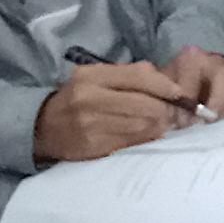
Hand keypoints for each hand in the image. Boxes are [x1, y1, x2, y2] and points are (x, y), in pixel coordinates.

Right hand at [32, 61, 197, 162]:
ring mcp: (92, 125)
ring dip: (162, 126)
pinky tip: (151, 135)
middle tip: (183, 115)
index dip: (168, 87)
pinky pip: (133, 143)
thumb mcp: (95, 77)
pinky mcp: (94, 147)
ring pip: (143, 126)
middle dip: (170, 111)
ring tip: (170, 125)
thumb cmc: (76, 98)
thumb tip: (169, 85)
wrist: (40, 127)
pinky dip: (147, 138)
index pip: (141, 76)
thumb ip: (130, 76)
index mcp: (92, 75)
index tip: (183, 95)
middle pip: (146, 104)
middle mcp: (91, 98)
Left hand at [167, 47, 223, 117]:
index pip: (191, 72)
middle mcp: (213, 60)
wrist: (182, 89)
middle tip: (213, 118)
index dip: (187, 98)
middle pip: (221, 72)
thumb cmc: (174, 96)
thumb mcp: (164, 98)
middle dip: (217, 97)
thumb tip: (163, 125)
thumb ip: (165, 109)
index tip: (184, 119)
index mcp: (189, 61)